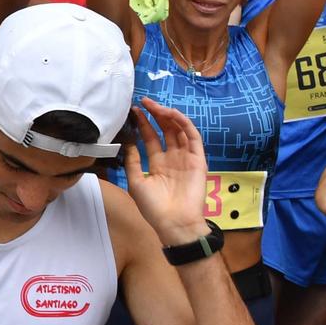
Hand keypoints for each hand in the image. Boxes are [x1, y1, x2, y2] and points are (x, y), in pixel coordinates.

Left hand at [120, 98, 210, 246]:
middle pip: (165, 131)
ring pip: (179, 130)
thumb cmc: (154, 207)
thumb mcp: (136, 182)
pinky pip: (192, 137)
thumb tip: (126, 143)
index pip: (151, 138)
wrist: (174, 222)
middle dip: (156, 115)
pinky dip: (184, 124)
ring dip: (169, 116)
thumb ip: (132, 162)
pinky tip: (172, 114)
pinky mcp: (198, 159)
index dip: (144, 124)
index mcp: (158, 164)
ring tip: (156, 106)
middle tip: (145, 102)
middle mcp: (173, 158)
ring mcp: (186, 158)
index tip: (134, 111)